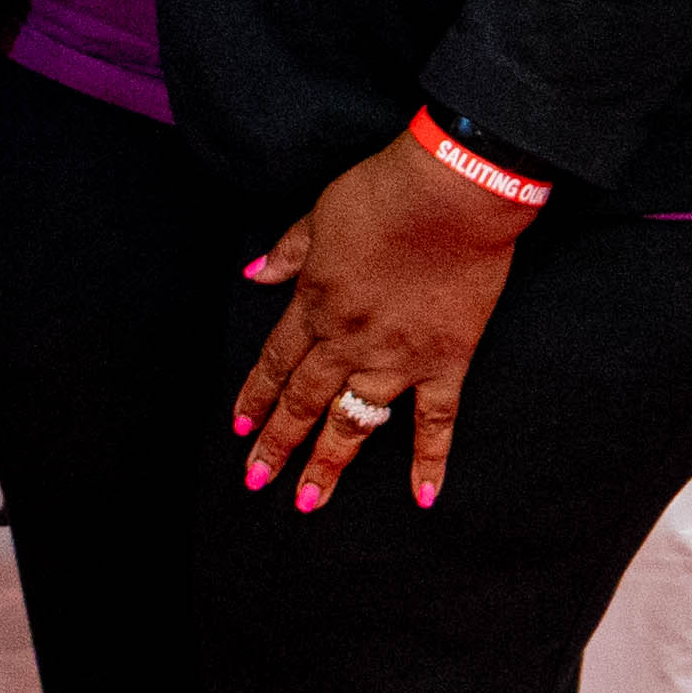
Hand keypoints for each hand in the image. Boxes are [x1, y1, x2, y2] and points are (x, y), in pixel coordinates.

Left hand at [235, 130, 531, 514]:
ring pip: (354, 421)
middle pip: (304, 400)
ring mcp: (397, 356)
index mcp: (316, 302)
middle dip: (277, 442)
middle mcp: (348, 339)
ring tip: (308, 502)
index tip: (239, 428)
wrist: (452, 190)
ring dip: (329, 464)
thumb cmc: (386, 191)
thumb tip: (254, 275)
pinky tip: (422, 496)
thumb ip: (288, 252)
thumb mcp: (320, 213)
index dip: (256, 396)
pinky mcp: (445, 360)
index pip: (276, 361)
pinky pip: (436, 421)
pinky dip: (429, 460)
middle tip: (257, 479)